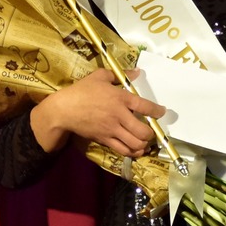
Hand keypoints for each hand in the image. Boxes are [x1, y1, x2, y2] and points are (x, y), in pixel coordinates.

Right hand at [31, 69, 165, 157]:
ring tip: (144, 141)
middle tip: (151, 131)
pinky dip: (133, 152)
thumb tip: (137, 72)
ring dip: (144, 144)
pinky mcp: (105, 139)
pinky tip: (135, 149)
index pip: (145, 107)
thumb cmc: (82, 91)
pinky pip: (123, 150)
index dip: (157, 111)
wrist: (64, 109)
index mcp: (120, 98)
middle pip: (144, 131)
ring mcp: (112, 130)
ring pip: (135, 144)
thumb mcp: (100, 76)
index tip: (162, 112)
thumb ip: (120, 75)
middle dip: (152, 133)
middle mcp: (119, 115)